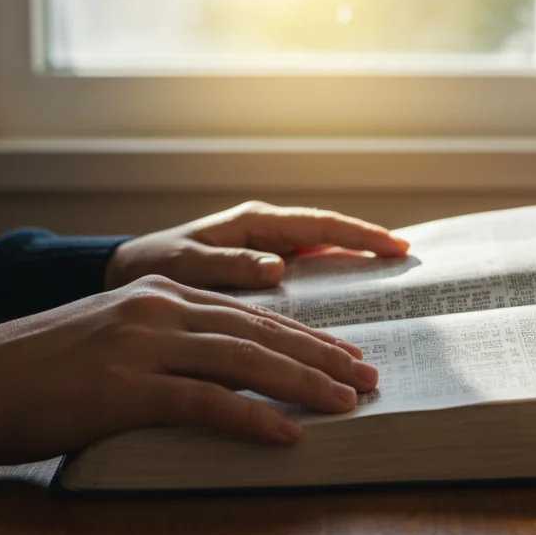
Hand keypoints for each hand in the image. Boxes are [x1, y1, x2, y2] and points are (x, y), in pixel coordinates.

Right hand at [0, 276, 377, 464]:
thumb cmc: (46, 368)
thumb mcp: (117, 338)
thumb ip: (173, 344)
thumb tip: (231, 373)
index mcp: (160, 291)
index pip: (252, 314)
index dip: (307, 337)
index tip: (348, 358)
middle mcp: (159, 308)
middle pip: (261, 332)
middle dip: (323, 357)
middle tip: (369, 378)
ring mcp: (142, 346)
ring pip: (244, 360)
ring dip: (304, 384)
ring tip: (348, 404)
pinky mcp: (124, 389)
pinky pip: (205, 404)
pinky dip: (252, 419)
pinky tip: (288, 436)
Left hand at [104, 201, 409, 290]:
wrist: (126, 276)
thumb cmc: (152, 267)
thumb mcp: (184, 265)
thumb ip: (227, 265)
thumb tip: (277, 268)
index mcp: (254, 223)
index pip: (319, 224)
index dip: (359, 234)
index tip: (395, 247)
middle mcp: (268, 234)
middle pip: (332, 239)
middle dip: (370, 251)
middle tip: (409, 267)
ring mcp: (269, 253)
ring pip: (324, 258)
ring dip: (356, 273)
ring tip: (394, 292)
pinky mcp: (265, 276)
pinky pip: (308, 279)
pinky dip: (333, 289)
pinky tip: (352, 311)